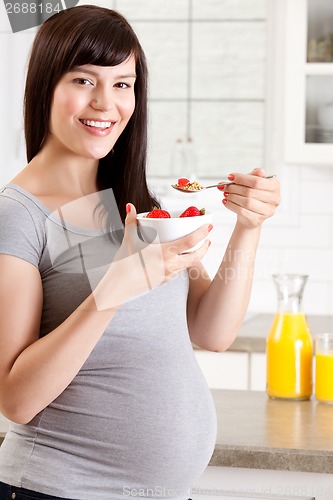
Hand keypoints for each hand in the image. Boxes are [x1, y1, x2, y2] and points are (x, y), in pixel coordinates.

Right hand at [93, 203, 211, 309]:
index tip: (209, 227)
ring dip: (194, 256)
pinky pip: (177, 270)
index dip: (201, 234)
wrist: (118, 287)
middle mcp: (170, 265)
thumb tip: (130, 206)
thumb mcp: (129, 240)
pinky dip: (181, 263)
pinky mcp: (163, 281)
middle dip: (204, 248)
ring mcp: (168, 275)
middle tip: (208, 240)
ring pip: (187, 265)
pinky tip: (176, 259)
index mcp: (164, 253)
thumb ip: (131, 222)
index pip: (190, 243)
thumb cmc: (123, 263)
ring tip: (194, 247)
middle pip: (195, 257)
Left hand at [219, 168, 279, 227]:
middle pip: (250, 192)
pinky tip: (226, 202)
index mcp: (275, 186)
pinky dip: (231, 205)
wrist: (250, 215)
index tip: (230, 177)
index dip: (242, 178)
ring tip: (225, 194)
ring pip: (246, 202)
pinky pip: (242, 211)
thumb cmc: (252, 196)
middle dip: (234, 188)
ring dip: (232, 197)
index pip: (257, 181)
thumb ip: (249, 176)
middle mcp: (275, 199)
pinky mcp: (258, 220)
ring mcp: (267, 211)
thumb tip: (243, 174)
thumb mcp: (251, 183)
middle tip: (224, 187)